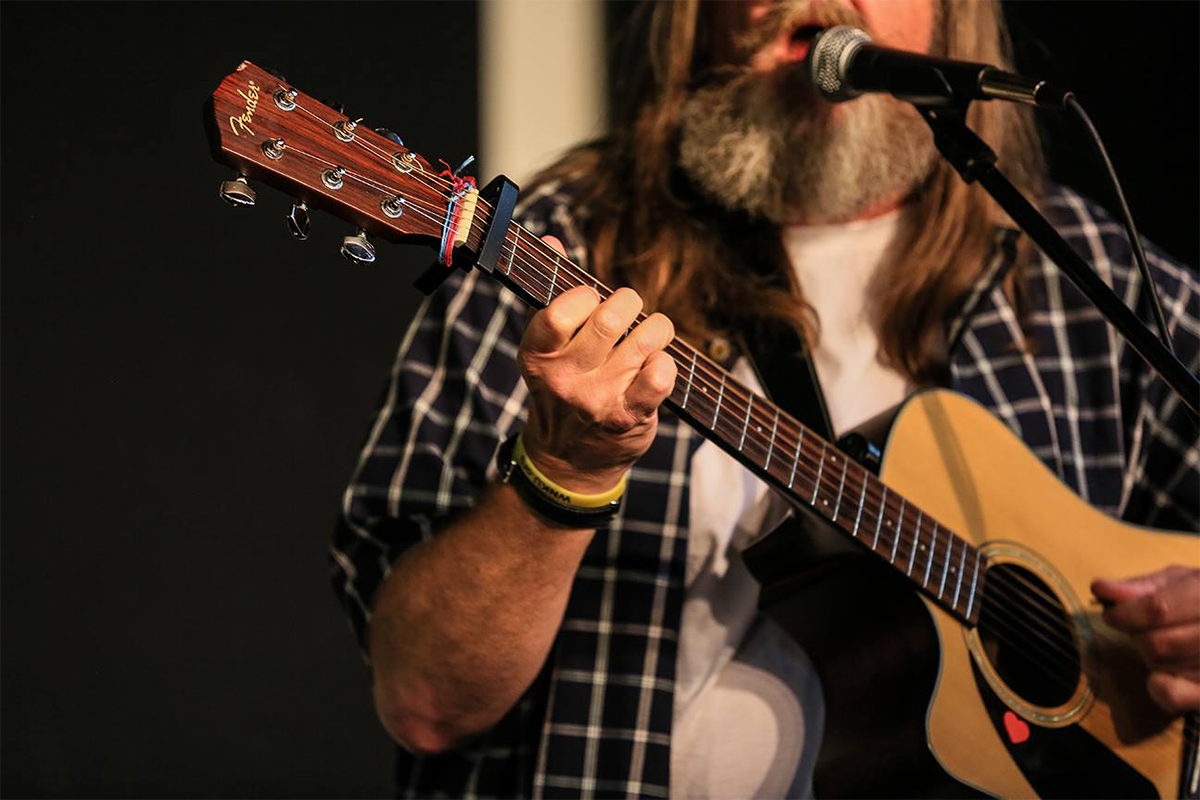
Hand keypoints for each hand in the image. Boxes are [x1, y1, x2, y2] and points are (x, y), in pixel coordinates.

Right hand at [516, 236, 676, 494]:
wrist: (568, 461)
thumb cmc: (563, 388)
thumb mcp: (547, 347)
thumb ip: (552, 292)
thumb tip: (551, 239)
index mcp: (537, 356)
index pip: (560, 310)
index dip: (584, 296)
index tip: (592, 301)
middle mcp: (564, 379)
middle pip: (610, 317)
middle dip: (629, 302)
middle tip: (630, 310)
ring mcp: (597, 401)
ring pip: (645, 338)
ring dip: (656, 328)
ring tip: (651, 333)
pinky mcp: (630, 418)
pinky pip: (662, 373)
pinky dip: (667, 361)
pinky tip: (657, 364)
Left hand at [1093, 565, 1199, 713]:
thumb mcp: (1180, 582)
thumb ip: (1141, 587)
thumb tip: (1101, 588)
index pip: (1158, 609)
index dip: (1126, 614)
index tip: (1112, 616)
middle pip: (1156, 643)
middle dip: (1139, 637)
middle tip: (1145, 631)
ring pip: (1162, 666)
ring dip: (1151, 657)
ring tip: (1166, 646)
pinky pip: (1171, 695)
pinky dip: (1158, 686)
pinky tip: (1165, 674)